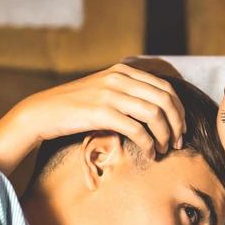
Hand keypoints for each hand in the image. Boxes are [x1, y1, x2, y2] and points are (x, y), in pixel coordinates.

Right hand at [0, 63, 187, 177]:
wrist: (43, 112)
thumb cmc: (76, 106)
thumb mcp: (105, 89)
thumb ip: (128, 91)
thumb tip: (158, 108)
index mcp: (123, 71)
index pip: (165, 87)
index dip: (179, 110)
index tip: (181, 128)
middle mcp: (119, 78)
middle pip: (165, 100)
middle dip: (177, 124)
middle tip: (178, 142)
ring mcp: (110, 94)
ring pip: (154, 114)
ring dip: (165, 135)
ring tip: (164, 150)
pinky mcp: (101, 113)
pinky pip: (137, 129)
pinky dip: (148, 144)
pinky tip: (149, 153)